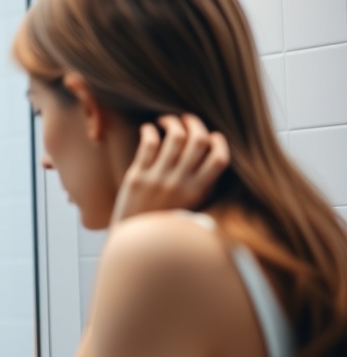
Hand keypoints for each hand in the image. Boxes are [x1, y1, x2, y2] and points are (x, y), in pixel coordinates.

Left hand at [111, 114, 229, 224]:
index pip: (220, 159)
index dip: (219, 141)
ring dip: (172, 121)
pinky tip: (148, 129)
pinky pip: (148, 144)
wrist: (135, 237)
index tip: (212, 135)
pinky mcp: (137, 177)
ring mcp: (159, 179)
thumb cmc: (165, 217)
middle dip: (194, 122)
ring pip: (174, 137)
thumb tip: (213, 153)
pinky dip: (149, 130)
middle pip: (198, 141)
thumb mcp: (192, 205)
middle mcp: (180, 183)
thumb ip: (203, 183)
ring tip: (166, 120)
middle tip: (186, 119)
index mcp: (198, 191)